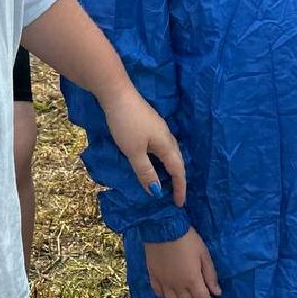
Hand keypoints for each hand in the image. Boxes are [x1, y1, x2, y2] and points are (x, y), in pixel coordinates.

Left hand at [100, 85, 186, 206]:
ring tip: (165, 180)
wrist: (116, 93)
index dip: (179, 188)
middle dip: (177, 178)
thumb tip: (156, 190)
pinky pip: (162, 145)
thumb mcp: (134, 151)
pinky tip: (153, 158)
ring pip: (170, 151)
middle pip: (177, 160)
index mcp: (166, 144)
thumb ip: (145, 171)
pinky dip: (162, 157)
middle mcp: (166, 135)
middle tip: (174, 194)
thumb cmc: (126, 124)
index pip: (178, 170)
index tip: (179, 203)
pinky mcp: (150, 122)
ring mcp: (158, 127)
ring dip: (170, 167)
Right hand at [145, 229, 220, 297]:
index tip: (211, 297)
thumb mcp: (204, 254)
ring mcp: (164, 282)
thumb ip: (211, 275)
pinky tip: (170, 286)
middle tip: (199, 292)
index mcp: (192, 280)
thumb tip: (217, 292)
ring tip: (184, 291)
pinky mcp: (153, 276)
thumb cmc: (187, 239)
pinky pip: (158, 293)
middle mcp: (177, 286)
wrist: (163, 227)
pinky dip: (165, 294)